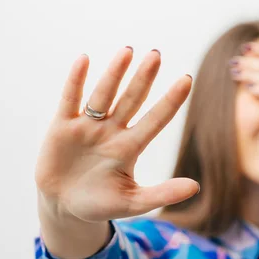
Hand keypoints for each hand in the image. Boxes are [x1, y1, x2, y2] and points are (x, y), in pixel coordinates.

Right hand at [35, 47, 198, 222]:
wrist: (64, 207)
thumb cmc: (101, 203)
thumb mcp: (133, 203)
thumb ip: (162, 194)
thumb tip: (196, 187)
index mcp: (130, 148)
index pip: (155, 120)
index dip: (170, 101)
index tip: (187, 80)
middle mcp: (112, 132)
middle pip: (131, 100)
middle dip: (143, 79)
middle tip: (156, 55)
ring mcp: (87, 127)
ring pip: (103, 95)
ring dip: (114, 73)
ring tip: (128, 51)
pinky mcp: (62, 128)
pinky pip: (70, 100)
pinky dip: (76, 81)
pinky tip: (85, 60)